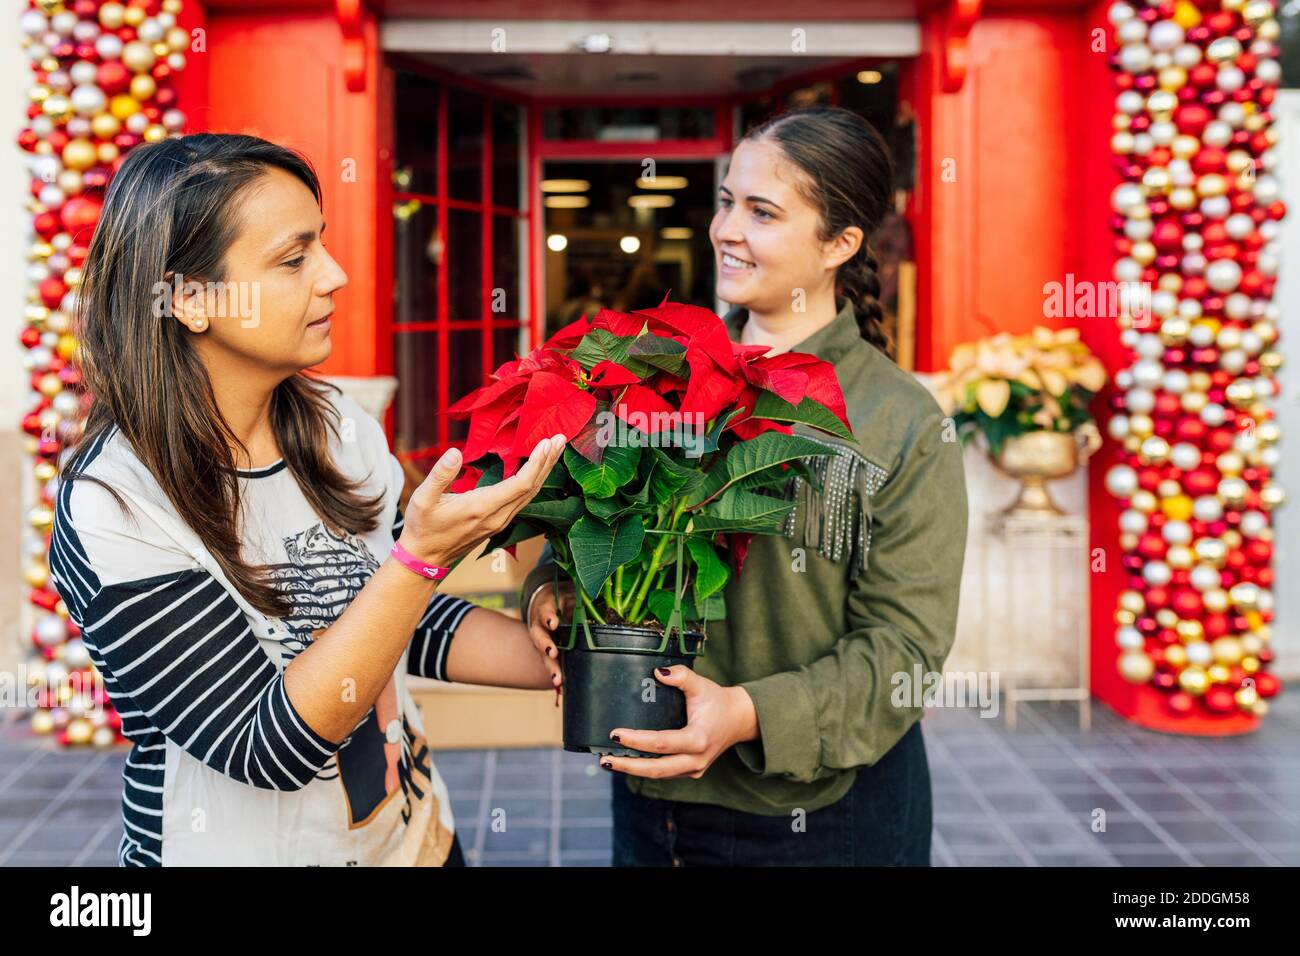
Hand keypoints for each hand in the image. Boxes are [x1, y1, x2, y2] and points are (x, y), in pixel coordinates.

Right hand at [398, 435, 565, 568]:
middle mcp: (498, 517)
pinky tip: (537, 469)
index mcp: (482, 508)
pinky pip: (523, 500)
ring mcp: (500, 522)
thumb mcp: (423, 499)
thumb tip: (455, 453)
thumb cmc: (423, 527)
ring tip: (554, 449)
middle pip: (533, 488)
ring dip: (544, 471)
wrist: (425, 559)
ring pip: (530, 495)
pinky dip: (534, 481)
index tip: (547, 442)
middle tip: (560, 438)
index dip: (537, 463)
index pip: (521, 484)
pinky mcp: (499, 523)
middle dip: (548, 462)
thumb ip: (440, 475)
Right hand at [526, 581, 575, 689]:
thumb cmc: (565, 597)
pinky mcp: (548, 651)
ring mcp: (542, 640)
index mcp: (546, 608)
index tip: (554, 623)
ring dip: (550, 667)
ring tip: (557, 679)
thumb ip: (584, 595)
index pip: (545, 611)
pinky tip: (563, 685)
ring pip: (543, 654)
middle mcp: (540, 626)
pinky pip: (550, 663)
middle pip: (539, 636)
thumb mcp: (572, 592)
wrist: (550, 604)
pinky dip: (556, 673)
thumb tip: (603, 597)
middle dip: (545, 645)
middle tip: (553, 653)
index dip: (548, 617)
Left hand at [599, 667, 758, 778]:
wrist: (739, 720)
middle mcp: (696, 759)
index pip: (661, 743)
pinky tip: (627, 761)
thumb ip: (682, 676)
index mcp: (698, 739)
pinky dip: (645, 768)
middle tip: (603, 759)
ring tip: (608, 762)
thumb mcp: (701, 684)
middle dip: (628, 766)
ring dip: (633, 770)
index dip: (636, 740)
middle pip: (656, 769)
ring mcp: (694, 769)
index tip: (614, 734)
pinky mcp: (691, 771)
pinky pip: (665, 773)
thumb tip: (658, 672)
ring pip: (659, 775)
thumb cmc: (717, 701)